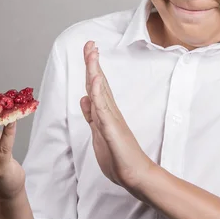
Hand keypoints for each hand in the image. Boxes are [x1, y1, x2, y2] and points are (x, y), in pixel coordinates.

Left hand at [80, 41, 154, 190]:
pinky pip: (102, 109)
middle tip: (90, 44)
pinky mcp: (112, 129)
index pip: (95, 86)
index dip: (91, 68)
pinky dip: (98, 93)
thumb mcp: (99, 133)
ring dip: (95, 71)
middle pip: (98, 82)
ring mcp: (111, 119)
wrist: (135, 175)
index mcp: (105, 113)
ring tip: (92, 53)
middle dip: (92, 62)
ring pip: (100, 91)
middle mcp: (109, 112)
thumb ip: (92, 115)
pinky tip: (94, 81)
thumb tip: (84, 98)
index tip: (89, 51)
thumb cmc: (119, 157)